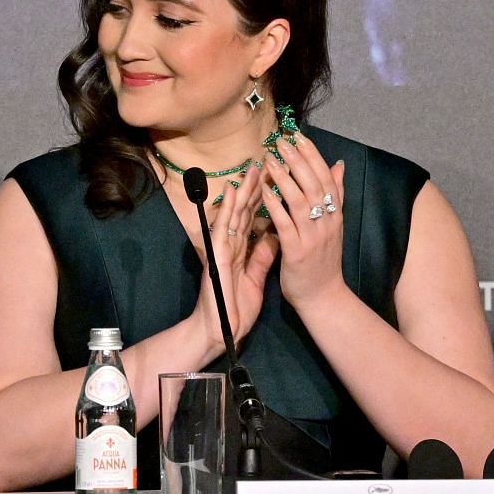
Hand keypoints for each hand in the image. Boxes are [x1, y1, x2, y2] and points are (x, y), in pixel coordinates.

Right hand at [190, 170, 276, 356]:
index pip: (255, 217)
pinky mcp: (216, 256)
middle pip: (245, 210)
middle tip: (266, 162)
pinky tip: (232, 192)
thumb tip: (275, 234)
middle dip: (256, 187)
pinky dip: (228, 208)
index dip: (265, 196)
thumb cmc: (236, 308)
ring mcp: (222, 248)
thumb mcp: (257, 277)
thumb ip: (264, 255)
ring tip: (251, 168)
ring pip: (234, 213)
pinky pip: (223, 229)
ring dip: (243, 191)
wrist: (221, 332)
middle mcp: (231, 244)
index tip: (277, 176)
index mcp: (241, 249)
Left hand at [259, 133, 348, 307]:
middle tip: (281, 141)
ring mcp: (313, 236)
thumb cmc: (324, 258)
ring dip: (284, 177)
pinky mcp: (297, 251)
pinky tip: (264, 191)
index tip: (298, 136)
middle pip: (313, 184)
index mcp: (335, 213)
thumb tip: (339, 165)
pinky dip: (274, 205)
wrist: (323, 296)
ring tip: (270, 159)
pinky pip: (284, 223)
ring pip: (298, 200)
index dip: (312, 154)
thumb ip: (335, 194)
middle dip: (297, 159)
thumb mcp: (334, 224)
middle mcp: (327, 221)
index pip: (325, 177)